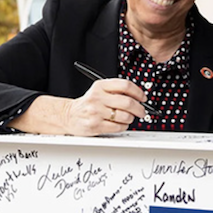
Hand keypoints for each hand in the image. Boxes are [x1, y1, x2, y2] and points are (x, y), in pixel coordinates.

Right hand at [10, 79, 147, 135]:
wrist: (69, 115)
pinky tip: (119, 124)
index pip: (125, 85)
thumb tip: (139, 98)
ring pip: (125, 116)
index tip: (143, 98)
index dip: (138, 92)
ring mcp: (96, 112)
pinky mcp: (95, 125)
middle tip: (142, 111)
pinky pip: (118, 127)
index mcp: (100, 86)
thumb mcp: (100, 90)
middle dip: (139, 108)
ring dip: (131, 119)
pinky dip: (123, 126)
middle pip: (128, 102)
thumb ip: (117, 91)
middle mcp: (97, 98)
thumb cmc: (88, 103)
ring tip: (127, 118)